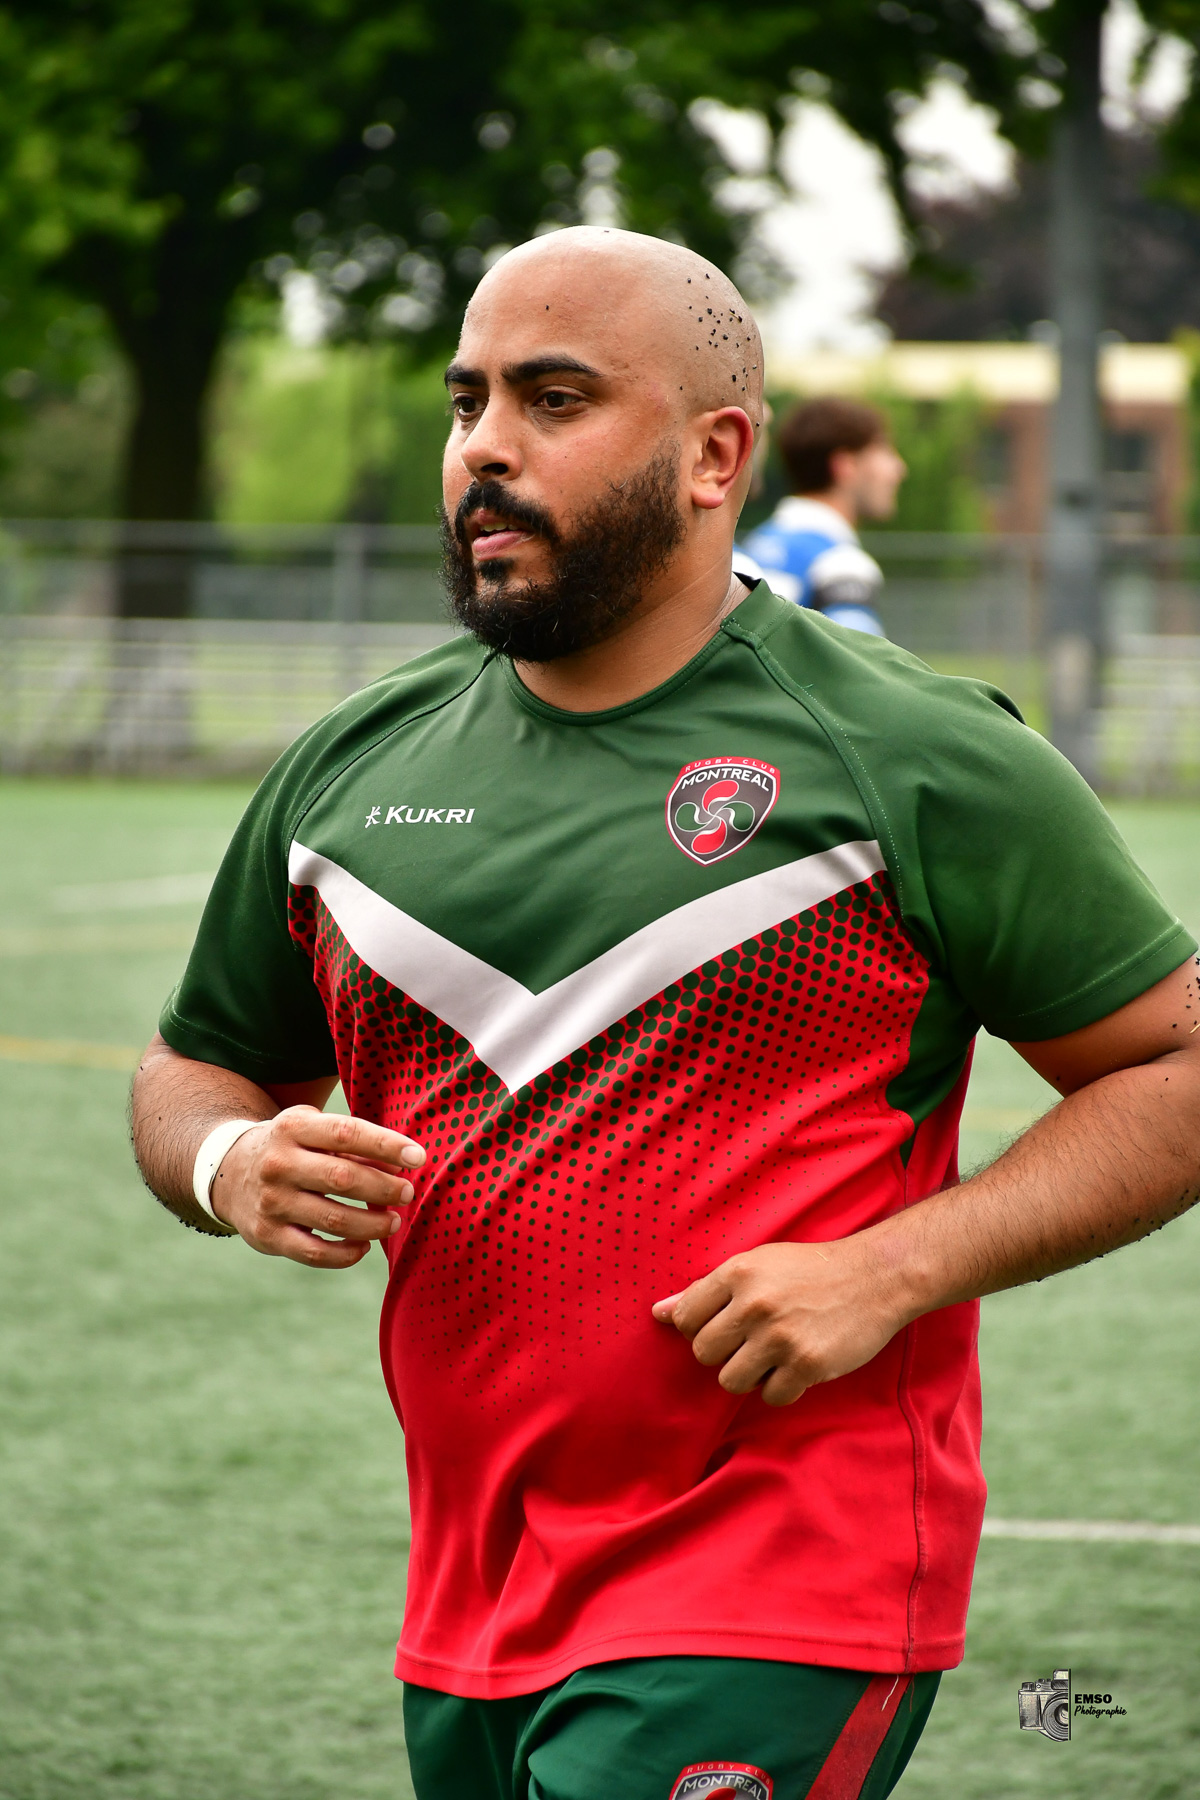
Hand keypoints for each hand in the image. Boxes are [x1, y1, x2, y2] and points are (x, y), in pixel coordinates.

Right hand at [210, 1106, 425, 1268]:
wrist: (228, 1172)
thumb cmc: (292, 1148)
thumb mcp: (312, 1130)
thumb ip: (352, 1144)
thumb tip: (401, 1164)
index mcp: (293, 1128)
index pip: (347, 1133)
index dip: (387, 1145)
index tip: (419, 1156)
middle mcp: (278, 1164)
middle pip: (343, 1178)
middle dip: (385, 1188)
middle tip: (407, 1193)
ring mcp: (271, 1202)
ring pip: (334, 1219)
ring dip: (373, 1224)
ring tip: (393, 1221)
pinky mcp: (268, 1236)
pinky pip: (315, 1253)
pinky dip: (346, 1255)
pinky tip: (364, 1247)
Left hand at [652, 1238, 907, 1405]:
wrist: (874, 1277)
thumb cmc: (809, 1270)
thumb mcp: (756, 1265)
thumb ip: (707, 1290)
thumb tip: (658, 1313)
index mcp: (737, 1273)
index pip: (684, 1318)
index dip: (700, 1326)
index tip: (725, 1324)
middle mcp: (754, 1304)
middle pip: (703, 1353)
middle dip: (724, 1352)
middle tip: (752, 1340)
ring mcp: (780, 1337)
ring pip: (730, 1381)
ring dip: (749, 1374)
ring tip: (773, 1354)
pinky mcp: (807, 1365)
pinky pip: (771, 1396)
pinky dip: (782, 1387)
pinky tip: (798, 1365)